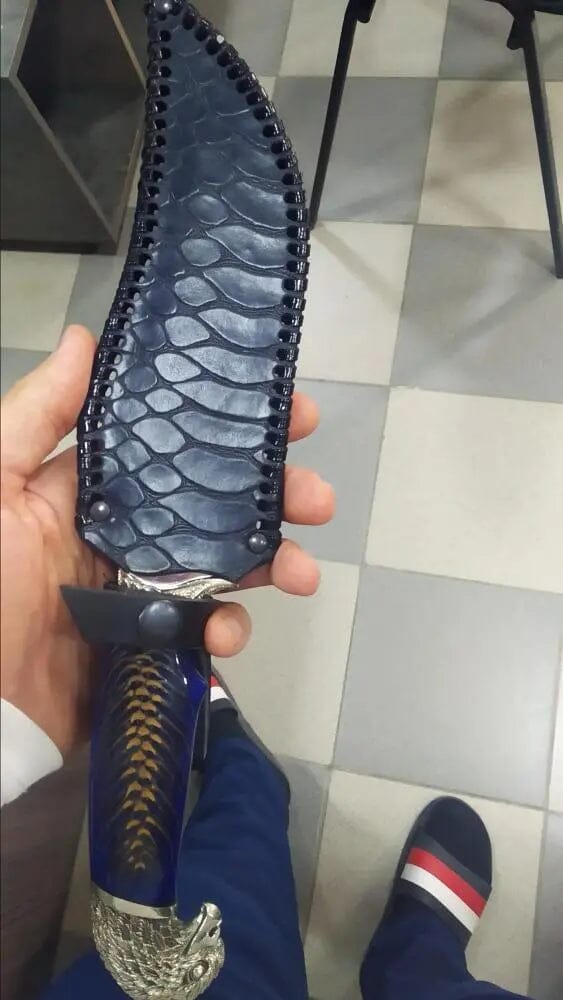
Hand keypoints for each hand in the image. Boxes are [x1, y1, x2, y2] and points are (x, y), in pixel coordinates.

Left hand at [0, 325, 333, 754]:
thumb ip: (37, 415)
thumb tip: (85, 341)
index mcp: (91, 488)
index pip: (174, 442)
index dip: (233, 424)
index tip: (289, 414)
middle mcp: (125, 531)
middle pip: (215, 501)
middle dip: (273, 494)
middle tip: (315, 497)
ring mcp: (141, 589)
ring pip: (224, 563)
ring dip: (272, 562)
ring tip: (300, 574)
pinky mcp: (150, 643)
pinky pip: (203, 630)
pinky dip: (226, 629)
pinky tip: (226, 633)